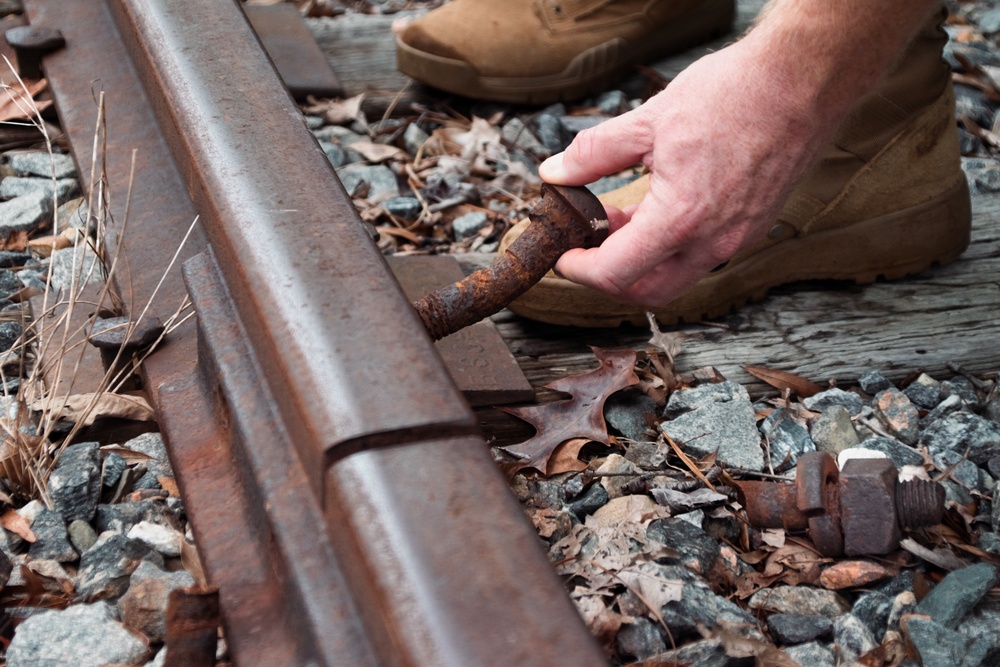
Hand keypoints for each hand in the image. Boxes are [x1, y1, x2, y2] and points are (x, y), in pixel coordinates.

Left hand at [539, 35, 840, 306]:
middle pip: (647, 292)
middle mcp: (713, 242)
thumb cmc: (734, 94)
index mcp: (681, 219)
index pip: (615, 274)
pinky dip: (670, 247)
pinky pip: (701, 256)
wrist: (802, 80)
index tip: (564, 255)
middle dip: (610, 279)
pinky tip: (656, 210)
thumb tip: (556, 173)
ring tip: (619, 221)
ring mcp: (737, 239)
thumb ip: (593, 154)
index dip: (579, 270)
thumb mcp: (647, 121)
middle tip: (587, 250)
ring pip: (676, 277)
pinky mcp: (751, 228)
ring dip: (641, 262)